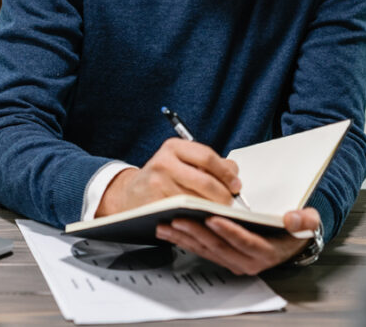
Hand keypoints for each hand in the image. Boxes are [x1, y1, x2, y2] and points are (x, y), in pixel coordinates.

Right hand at [96, 137, 241, 215]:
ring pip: (197, 200)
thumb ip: (208, 163)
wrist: (130, 195)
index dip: (226, 173)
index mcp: (174, 147)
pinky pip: (185, 213)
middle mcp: (164, 162)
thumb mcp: (181, 162)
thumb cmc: (162, 178)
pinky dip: (197, 217)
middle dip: (223, 195)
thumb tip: (234, 172)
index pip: (208, 157)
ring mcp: (158, 183)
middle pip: (205, 181)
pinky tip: (202, 218)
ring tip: (218, 211)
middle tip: (230, 202)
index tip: (236, 185)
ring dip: (212, 209)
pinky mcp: (155, 204)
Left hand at [155, 207, 320, 274]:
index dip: (229, 231)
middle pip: (219, 247)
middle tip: (179, 217)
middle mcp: (248, 262)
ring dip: (185, 237)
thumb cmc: (295, 230)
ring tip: (166, 223)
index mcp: (267, 252)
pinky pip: (201, 250)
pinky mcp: (222, 258)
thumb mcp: (308, 223)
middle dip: (197, 232)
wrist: (290, 243)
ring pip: (206, 250)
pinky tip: (169, 230)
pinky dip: (184, 240)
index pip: (245, 242)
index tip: (212, 217)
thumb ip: (304, 221)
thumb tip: (292, 219)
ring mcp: (233, 262)